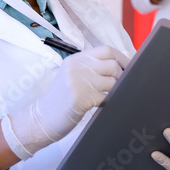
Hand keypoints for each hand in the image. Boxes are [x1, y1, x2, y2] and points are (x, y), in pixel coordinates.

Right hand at [5, 46, 128, 157]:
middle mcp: (77, 67)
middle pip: (112, 65)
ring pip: (112, 81)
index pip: (106, 50)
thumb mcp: (71, 76)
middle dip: (120, 76)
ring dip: (114, 91)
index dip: (122, 58)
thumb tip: (119, 67)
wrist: (40, 119)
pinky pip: (106, 97)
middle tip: (118, 86)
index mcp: (76, 59)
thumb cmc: (59, 100)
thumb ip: (91, 68)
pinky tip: (100, 105)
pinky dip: (107, 101)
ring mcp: (78, 82)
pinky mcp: (81, 98)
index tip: (129, 67)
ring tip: (104, 97)